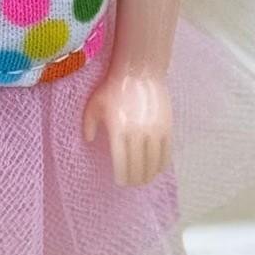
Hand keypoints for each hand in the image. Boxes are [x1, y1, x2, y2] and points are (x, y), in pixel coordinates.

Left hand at [81, 67, 172, 186]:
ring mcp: (154, 131)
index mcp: (118, 130)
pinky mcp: (166, 127)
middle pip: (138, 166)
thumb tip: (89, 140)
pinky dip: (161, 164)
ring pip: (153, 163)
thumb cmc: (114, 88)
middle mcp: (137, 133)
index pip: (122, 163)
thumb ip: (88, 124)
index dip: (122, 176)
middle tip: (131, 182)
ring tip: (144, 179)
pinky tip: (157, 169)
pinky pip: (166, 153)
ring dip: (148, 174)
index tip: (120, 181)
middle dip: (134, 179)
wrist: (140, 71)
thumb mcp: (94, 104)